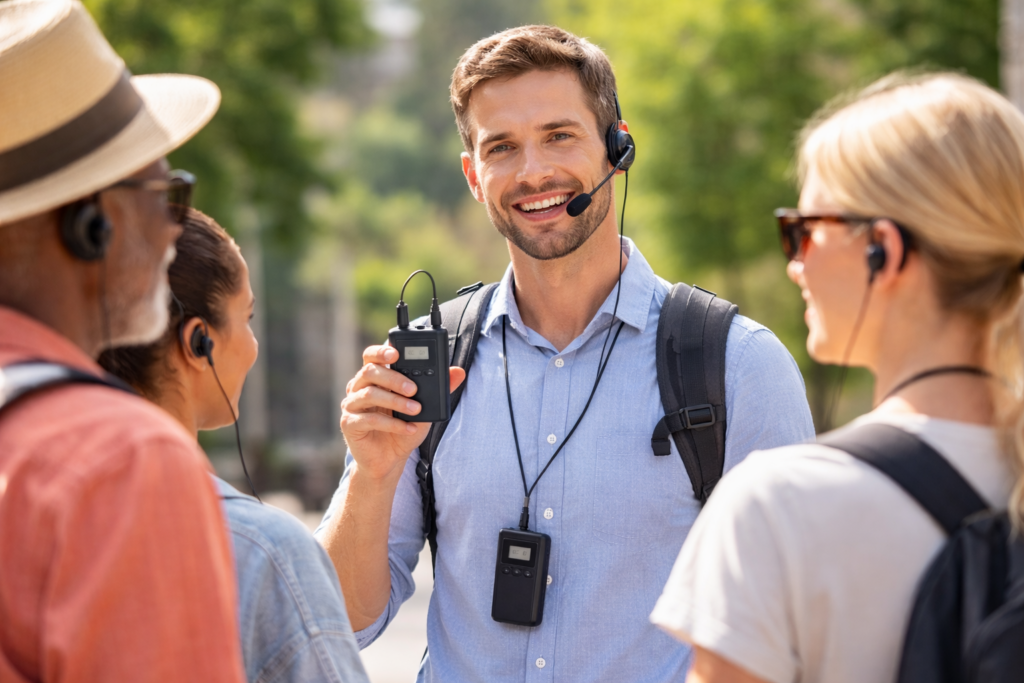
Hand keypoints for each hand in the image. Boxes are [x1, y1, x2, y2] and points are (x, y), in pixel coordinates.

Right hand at [340, 345, 466, 481]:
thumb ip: (439, 389)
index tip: (396, 353)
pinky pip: (368, 419)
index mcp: (375, 378)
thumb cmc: (404, 429)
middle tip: (414, 389)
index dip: (381, 351)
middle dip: (394, 378)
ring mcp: (351, 405)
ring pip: (369, 394)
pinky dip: (392, 424)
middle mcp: (359, 388)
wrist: (390, 460)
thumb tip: (458, 372)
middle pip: (369, 371)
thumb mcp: (425, 407)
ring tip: (415, 410)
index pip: (372, 356)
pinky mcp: (349, 424)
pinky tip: (408, 428)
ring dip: (395, 402)